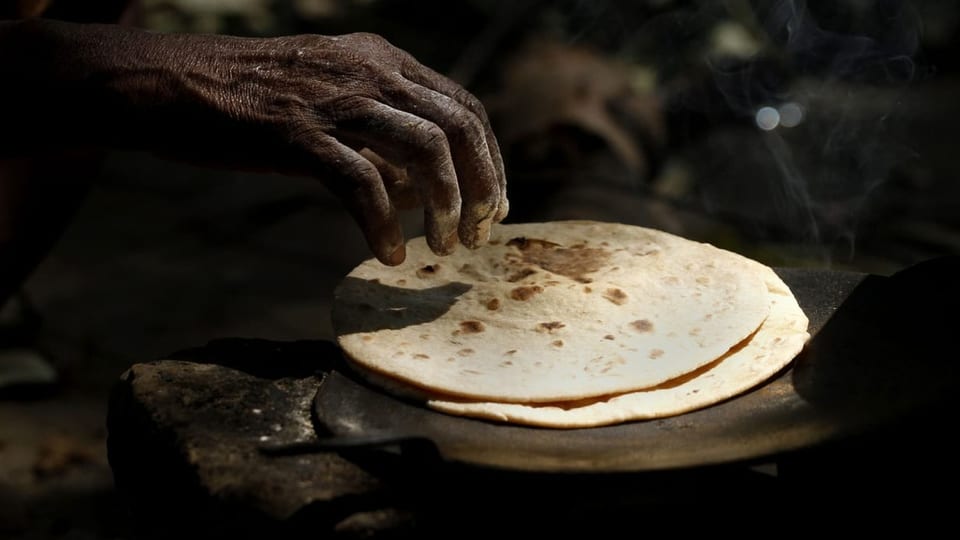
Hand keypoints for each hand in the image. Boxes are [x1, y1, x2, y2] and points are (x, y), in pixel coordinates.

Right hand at [136, 31, 508, 263]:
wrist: (168, 84)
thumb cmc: (249, 100)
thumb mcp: (329, 102)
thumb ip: (379, 139)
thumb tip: (420, 194)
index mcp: (382, 58)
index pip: (464, 107)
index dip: (489, 160)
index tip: (494, 205)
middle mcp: (369, 71)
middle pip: (459, 127)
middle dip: (480, 187)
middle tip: (476, 235)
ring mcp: (334, 101)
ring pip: (425, 149)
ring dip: (444, 206)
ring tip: (441, 247)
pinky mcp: (297, 136)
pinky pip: (362, 184)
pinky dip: (382, 226)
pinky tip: (387, 255)